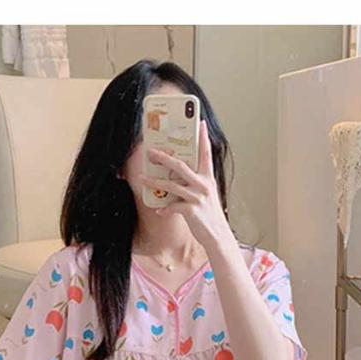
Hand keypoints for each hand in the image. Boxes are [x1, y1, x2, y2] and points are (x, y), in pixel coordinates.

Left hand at [139, 119, 231, 248]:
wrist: (218, 235)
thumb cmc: (209, 215)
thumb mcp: (206, 195)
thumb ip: (194, 184)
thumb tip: (176, 178)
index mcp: (208, 178)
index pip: (206, 154)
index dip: (203, 138)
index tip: (201, 123)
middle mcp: (203, 185)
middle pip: (180, 166)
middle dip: (163, 158)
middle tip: (150, 151)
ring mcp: (197, 197)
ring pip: (171, 186)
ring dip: (154, 182)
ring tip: (142, 178)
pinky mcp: (192, 211)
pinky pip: (173, 207)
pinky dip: (164, 209)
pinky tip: (159, 211)